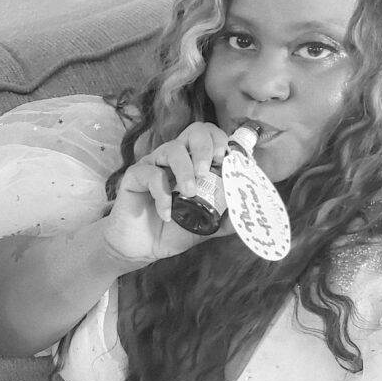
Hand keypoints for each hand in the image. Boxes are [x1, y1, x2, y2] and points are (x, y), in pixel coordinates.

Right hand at [102, 122, 229, 263]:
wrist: (142, 249)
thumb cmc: (173, 232)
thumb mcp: (206, 225)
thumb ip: (226, 217)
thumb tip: (247, 209)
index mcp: (193, 163)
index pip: (209, 136)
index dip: (221, 141)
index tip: (227, 160)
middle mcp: (174, 159)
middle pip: (194, 131)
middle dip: (205, 147)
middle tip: (208, 171)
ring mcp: (153, 165)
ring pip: (172, 149)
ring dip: (185, 170)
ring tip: (189, 192)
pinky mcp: (134, 177)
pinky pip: (150, 175)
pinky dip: (162, 194)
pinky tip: (167, 214)